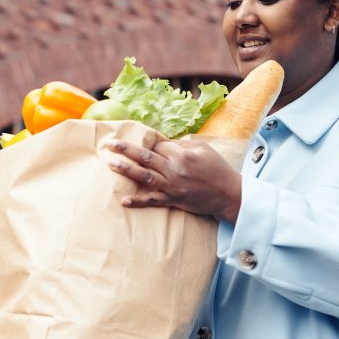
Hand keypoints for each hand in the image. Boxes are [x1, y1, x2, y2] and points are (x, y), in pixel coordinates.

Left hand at [106, 138, 241, 222]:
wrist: (229, 194)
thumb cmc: (218, 168)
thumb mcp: (203, 149)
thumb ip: (182, 144)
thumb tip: (163, 143)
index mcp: (182, 154)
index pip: (158, 144)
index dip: (147, 140)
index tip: (135, 137)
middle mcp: (175, 169)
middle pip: (145, 157)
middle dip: (126, 149)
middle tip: (109, 144)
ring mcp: (173, 186)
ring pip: (144, 176)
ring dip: (126, 170)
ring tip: (111, 163)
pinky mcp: (174, 200)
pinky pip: (153, 200)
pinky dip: (138, 201)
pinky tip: (124, 200)